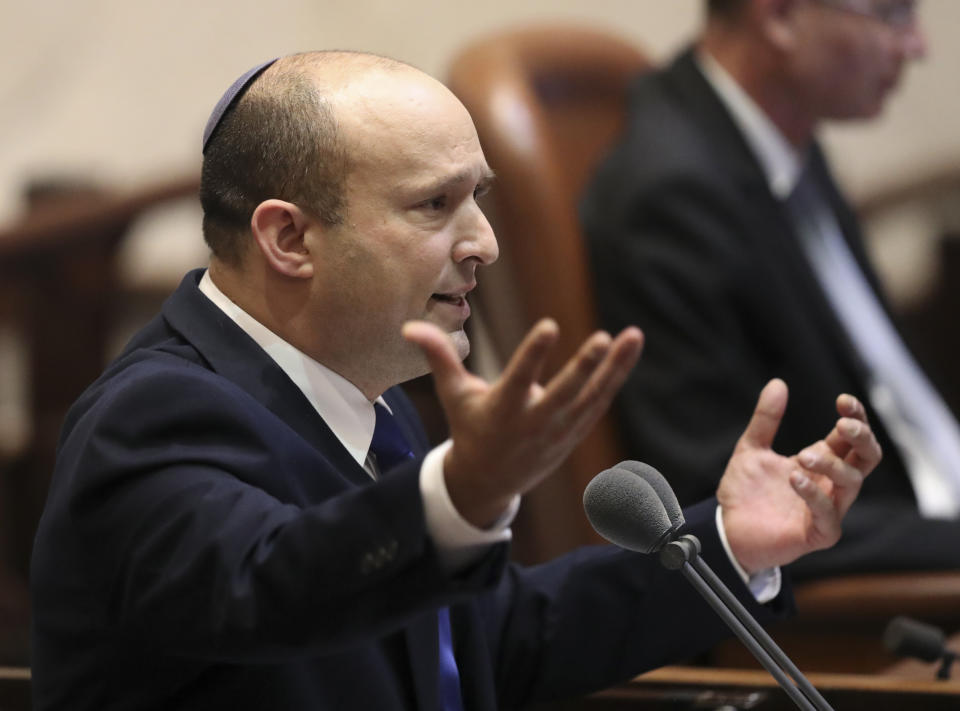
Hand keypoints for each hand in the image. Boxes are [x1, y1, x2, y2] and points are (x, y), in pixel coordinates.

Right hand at [403, 319, 642, 527]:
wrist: (490, 482)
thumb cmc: (470, 428)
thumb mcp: (454, 395)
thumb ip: (439, 358)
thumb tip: (409, 326)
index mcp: (502, 411)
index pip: (519, 379)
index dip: (533, 354)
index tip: (549, 326)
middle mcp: (534, 422)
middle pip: (564, 394)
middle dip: (584, 368)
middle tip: (603, 338)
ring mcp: (559, 431)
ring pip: (592, 398)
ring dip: (615, 368)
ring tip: (634, 335)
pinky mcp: (575, 433)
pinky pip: (599, 403)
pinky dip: (615, 379)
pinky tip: (630, 350)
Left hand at [717, 379, 881, 573]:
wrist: (727, 529)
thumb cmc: (745, 491)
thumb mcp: (751, 448)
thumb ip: (766, 419)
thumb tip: (778, 382)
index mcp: (821, 461)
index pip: (852, 437)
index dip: (855, 417)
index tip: (842, 401)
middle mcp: (830, 484)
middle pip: (867, 458)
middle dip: (862, 438)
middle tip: (843, 424)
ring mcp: (829, 510)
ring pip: (852, 483)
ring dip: (832, 465)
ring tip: (802, 456)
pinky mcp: (818, 533)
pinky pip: (829, 514)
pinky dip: (814, 494)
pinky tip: (795, 479)